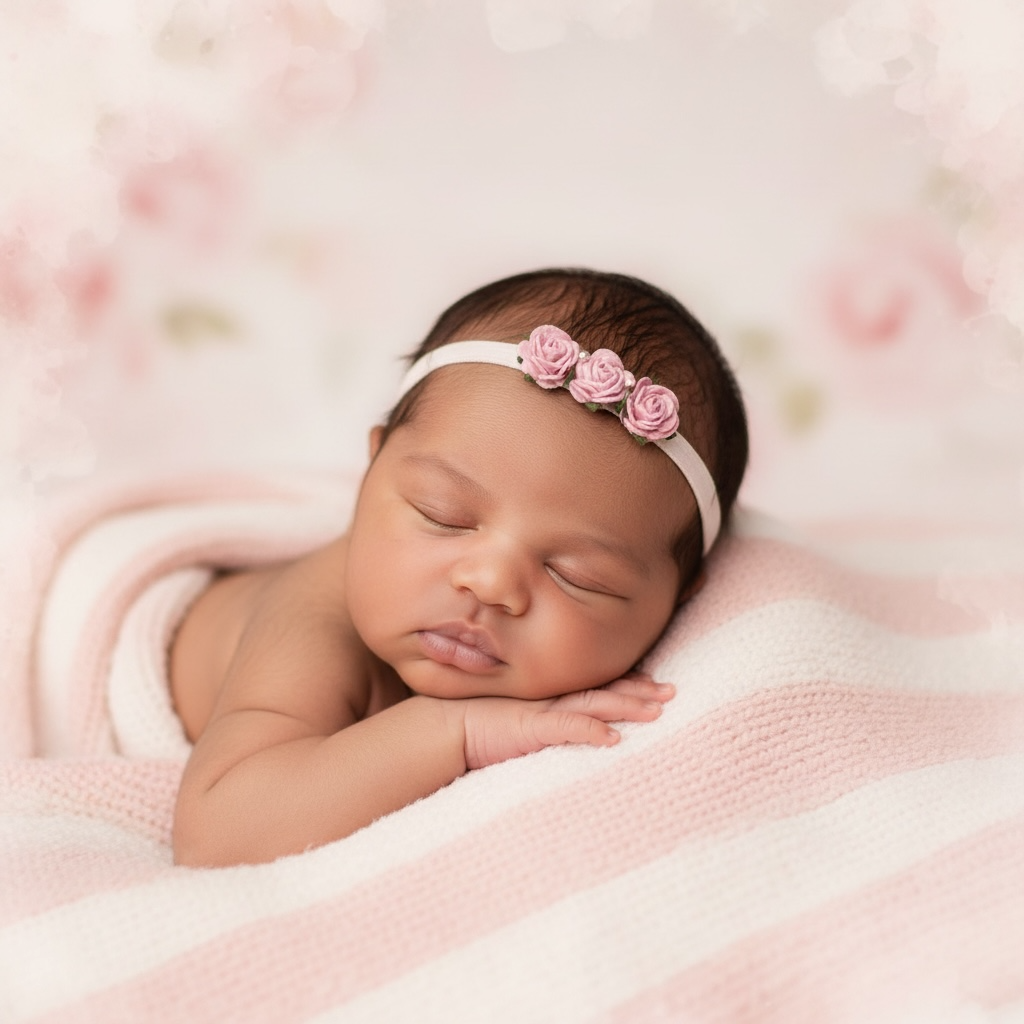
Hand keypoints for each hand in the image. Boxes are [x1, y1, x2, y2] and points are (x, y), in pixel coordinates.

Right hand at [460, 672, 674, 770]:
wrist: (442, 728)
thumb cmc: (475, 726)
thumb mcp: (516, 721)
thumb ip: (542, 723)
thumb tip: (570, 731)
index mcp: (549, 695)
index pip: (595, 685)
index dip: (626, 683)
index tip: (654, 683)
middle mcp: (551, 697)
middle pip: (604, 689)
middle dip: (640, 690)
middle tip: (673, 691)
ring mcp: (542, 710)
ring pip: (595, 703)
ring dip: (627, 706)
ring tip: (658, 710)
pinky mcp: (530, 728)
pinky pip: (566, 728)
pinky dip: (590, 731)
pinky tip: (613, 739)